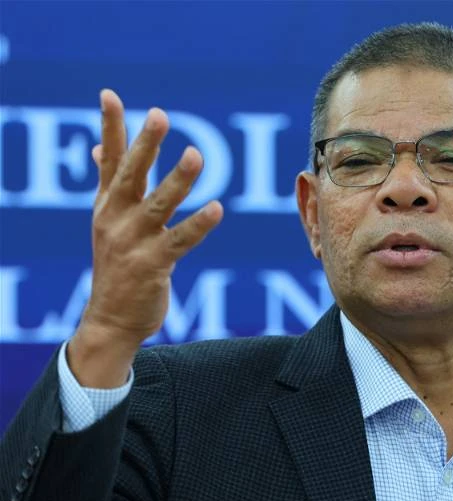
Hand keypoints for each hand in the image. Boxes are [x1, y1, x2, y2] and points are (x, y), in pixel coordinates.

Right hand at [67, 89, 223, 387]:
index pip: (110, 160)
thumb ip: (110, 182)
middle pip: (130, 176)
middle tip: (160, 115)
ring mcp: (132, 243)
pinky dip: (198, 225)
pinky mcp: (152, 266)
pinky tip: (217, 208)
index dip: (111, 127)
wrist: (110, 319)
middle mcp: (115, 219)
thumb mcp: (107, 220)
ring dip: (177, 180)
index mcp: (107, 205)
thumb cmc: (116, 264)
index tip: (110, 94)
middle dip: (145, 145)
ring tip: (196, 154)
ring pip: (157, 206)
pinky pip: (179, 241)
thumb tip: (99, 146)